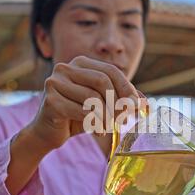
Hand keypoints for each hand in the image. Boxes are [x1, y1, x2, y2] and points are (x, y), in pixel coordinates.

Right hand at [26, 56, 140, 150]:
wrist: (48, 132)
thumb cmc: (77, 116)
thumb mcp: (102, 105)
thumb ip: (122, 100)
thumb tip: (146, 104)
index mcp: (80, 63)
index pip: (110, 71)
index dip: (126, 88)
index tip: (136, 106)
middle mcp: (65, 68)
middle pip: (102, 81)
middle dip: (117, 102)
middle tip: (124, 119)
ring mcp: (55, 82)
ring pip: (92, 98)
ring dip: (106, 116)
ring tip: (110, 127)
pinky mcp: (50, 101)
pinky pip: (82, 111)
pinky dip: (95, 123)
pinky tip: (98, 131)